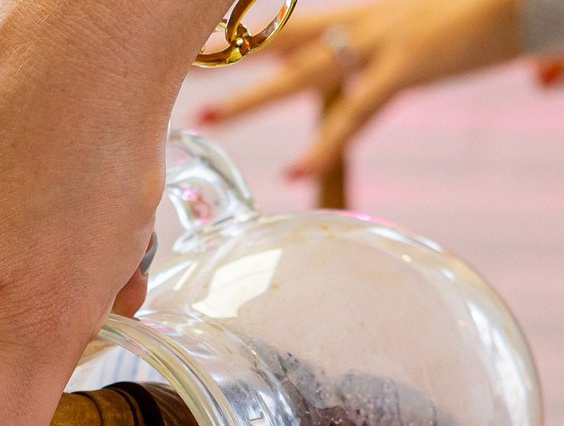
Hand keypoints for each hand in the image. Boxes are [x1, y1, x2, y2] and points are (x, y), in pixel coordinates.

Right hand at [0, 0, 227, 425]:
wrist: (82, 39)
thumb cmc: (68, 174)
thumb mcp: (49, 320)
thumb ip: (7, 413)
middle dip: (47, 374)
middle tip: (106, 332)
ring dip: (63, 318)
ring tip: (113, 268)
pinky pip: (6, 265)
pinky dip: (59, 268)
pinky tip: (102, 234)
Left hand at [197, 0, 526, 178]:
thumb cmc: (479, 15)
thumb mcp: (418, 33)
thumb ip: (386, 60)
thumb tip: (378, 76)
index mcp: (362, 17)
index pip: (293, 26)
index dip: (249, 36)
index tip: (208, 48)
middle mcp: (361, 25)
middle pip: (280, 44)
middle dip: (229, 60)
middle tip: (183, 76)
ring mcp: (379, 44)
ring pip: (298, 73)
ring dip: (249, 98)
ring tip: (206, 119)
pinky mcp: (405, 67)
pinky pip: (354, 113)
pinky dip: (323, 146)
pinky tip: (293, 172)